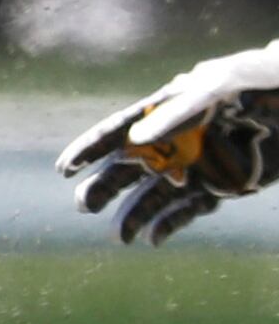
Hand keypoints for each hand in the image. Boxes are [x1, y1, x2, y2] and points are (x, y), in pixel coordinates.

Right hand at [56, 38, 278, 243]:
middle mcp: (175, 142)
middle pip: (128, 169)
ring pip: (153, 195)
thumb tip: (135, 140)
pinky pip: (188, 211)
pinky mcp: (222, 188)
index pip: (120, 132)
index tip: (65, 168)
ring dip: (132, 215)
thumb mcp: (220, 88)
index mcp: (168, 112)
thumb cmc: (261, 84)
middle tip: (84, 205)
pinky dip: (169, 225)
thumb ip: (177, 112)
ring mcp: (197, 167)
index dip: (91, 149)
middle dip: (103, 187)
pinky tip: (152, 239)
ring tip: (119, 236)